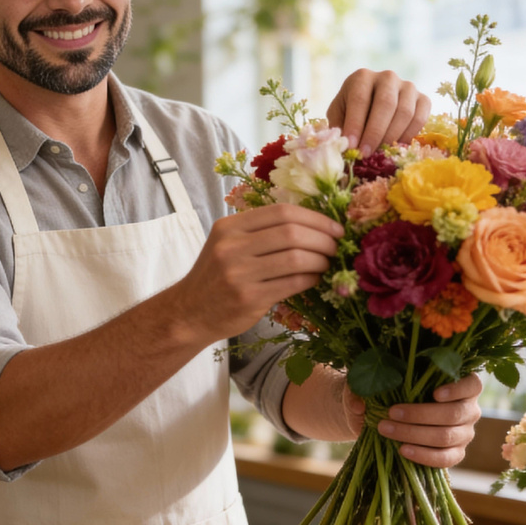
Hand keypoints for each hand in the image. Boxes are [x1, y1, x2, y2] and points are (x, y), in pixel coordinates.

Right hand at [181, 204, 344, 341]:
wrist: (189, 312)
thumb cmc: (215, 276)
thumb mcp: (227, 244)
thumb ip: (259, 232)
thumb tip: (312, 224)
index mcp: (229, 227)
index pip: (282, 212)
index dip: (315, 217)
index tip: (334, 227)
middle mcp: (231, 246)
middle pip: (292, 232)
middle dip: (323, 239)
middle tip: (336, 247)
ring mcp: (239, 273)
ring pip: (296, 258)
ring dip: (320, 260)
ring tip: (327, 263)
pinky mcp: (249, 297)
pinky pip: (293, 283)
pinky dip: (311, 279)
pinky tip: (314, 279)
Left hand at [326, 69, 430, 156]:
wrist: (374, 104)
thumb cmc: (352, 110)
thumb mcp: (339, 114)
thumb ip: (339, 126)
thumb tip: (343, 144)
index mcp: (362, 77)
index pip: (360, 99)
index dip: (355, 124)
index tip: (351, 145)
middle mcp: (387, 77)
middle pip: (386, 104)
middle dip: (375, 132)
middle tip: (366, 153)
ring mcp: (408, 87)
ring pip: (405, 112)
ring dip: (391, 137)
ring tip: (379, 153)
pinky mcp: (423, 99)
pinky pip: (420, 118)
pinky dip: (409, 135)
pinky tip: (395, 147)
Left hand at [350, 374, 482, 468]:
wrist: (384, 415)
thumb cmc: (386, 392)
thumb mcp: (372, 384)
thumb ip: (362, 388)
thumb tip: (359, 404)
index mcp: (459, 385)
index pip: (472, 384)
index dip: (457, 389)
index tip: (435, 393)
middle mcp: (468, 409)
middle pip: (454, 414)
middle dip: (420, 414)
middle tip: (391, 413)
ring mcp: (465, 433)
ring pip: (447, 436)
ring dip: (415, 434)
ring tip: (387, 430)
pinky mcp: (456, 453)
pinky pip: (446, 459)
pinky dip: (424, 455)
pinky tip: (403, 450)